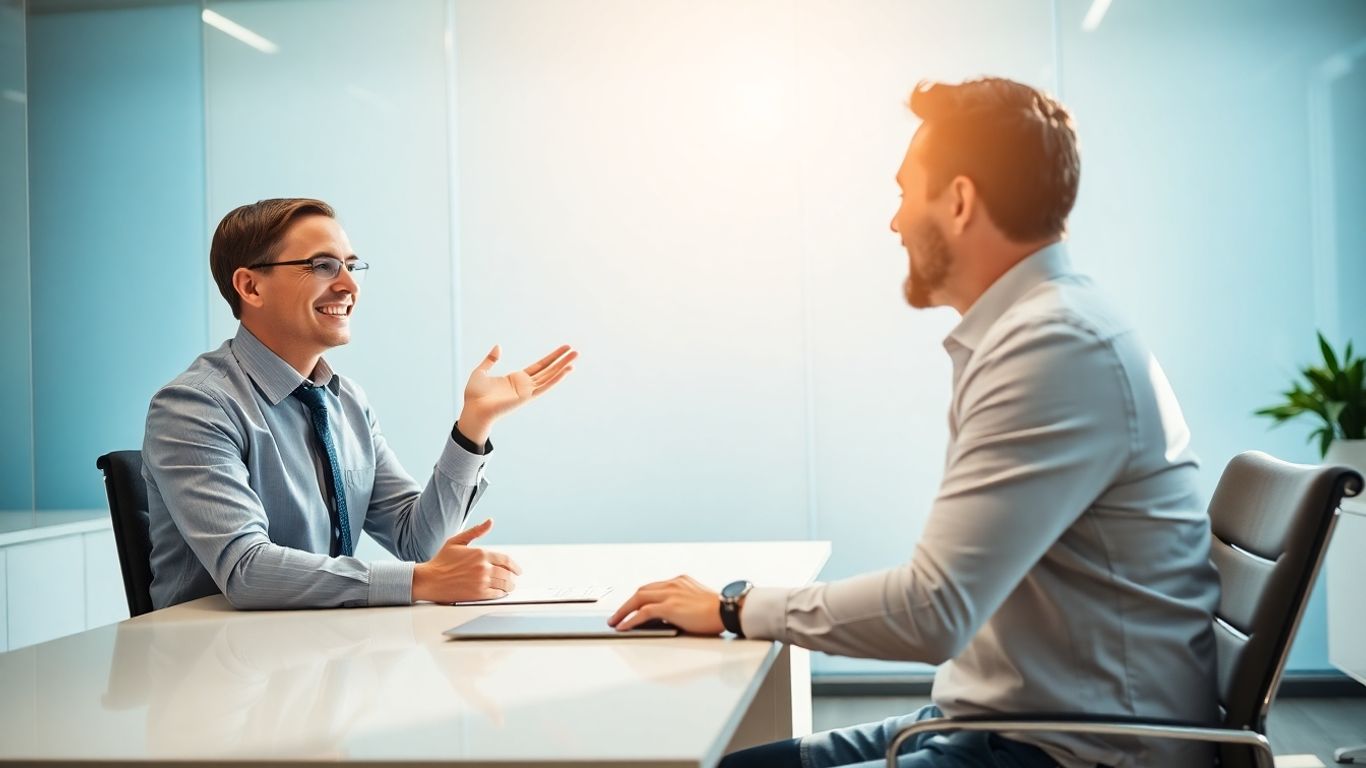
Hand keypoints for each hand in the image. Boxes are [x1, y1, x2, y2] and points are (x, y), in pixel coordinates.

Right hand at [411, 519, 523, 602]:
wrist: (429, 579)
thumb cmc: (441, 560)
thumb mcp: (457, 541)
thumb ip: (476, 531)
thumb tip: (490, 521)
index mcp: (481, 553)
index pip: (506, 560)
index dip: (515, 566)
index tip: (518, 570)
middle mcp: (483, 567)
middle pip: (507, 573)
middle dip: (512, 577)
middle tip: (514, 579)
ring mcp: (481, 581)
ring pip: (504, 584)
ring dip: (509, 586)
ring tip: (510, 587)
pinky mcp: (477, 594)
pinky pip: (495, 594)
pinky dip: (501, 594)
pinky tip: (500, 593)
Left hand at [457, 344, 577, 443]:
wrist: (473, 410)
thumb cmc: (474, 395)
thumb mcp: (481, 372)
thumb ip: (491, 359)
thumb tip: (498, 347)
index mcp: (516, 379)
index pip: (539, 366)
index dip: (551, 357)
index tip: (563, 349)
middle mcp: (525, 385)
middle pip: (548, 370)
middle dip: (562, 360)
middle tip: (575, 351)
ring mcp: (527, 391)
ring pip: (550, 376)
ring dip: (563, 367)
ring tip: (576, 357)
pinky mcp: (527, 397)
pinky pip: (545, 386)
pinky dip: (556, 379)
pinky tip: (567, 370)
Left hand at [607, 574, 725, 634]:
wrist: (728, 610)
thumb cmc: (718, 610)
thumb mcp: (698, 601)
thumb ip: (683, 604)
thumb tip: (669, 618)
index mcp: (680, 581)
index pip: (653, 587)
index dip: (640, 598)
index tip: (632, 606)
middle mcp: (673, 584)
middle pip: (642, 591)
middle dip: (627, 603)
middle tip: (617, 614)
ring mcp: (671, 594)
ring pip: (638, 599)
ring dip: (624, 611)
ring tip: (615, 622)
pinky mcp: (670, 607)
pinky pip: (643, 612)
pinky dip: (631, 619)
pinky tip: (624, 626)